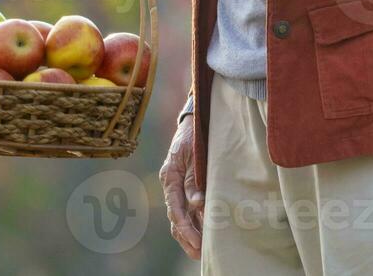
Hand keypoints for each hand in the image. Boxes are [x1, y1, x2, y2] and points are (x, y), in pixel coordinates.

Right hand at [159, 112, 203, 259]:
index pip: (175, 208)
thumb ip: (194, 179)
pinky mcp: (186, 187)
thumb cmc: (194, 136)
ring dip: (189, 234)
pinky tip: (202, 236)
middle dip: (186, 237)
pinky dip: (193, 224)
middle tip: (200, 253)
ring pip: (179, 217)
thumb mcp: (193, 154)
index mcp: (169, 176)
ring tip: (200, 252)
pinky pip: (187, 210)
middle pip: (175, 217)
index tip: (196, 241)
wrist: (195, 120)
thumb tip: (197, 204)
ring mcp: (177, 187)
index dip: (185, 226)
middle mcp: (171, 184)